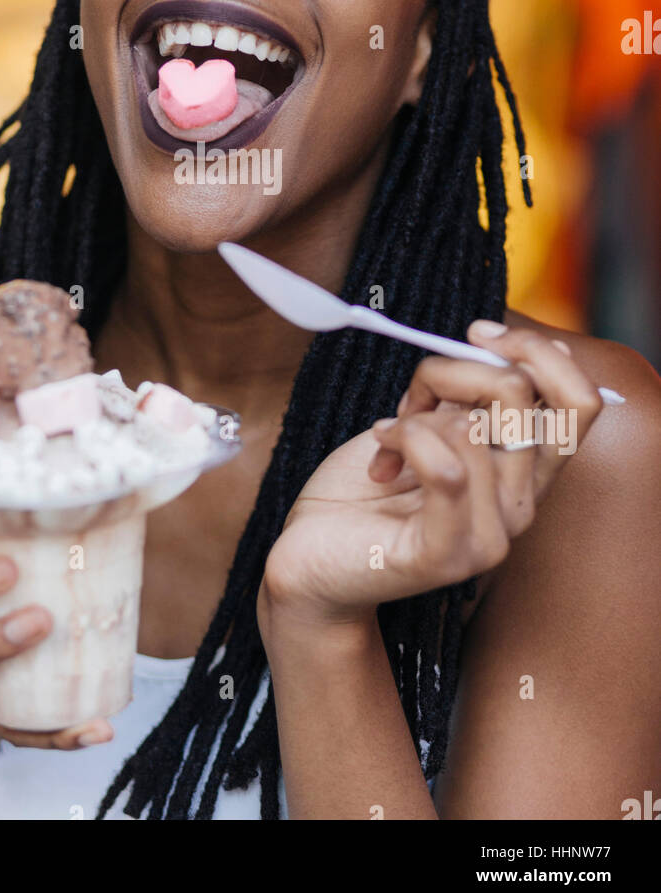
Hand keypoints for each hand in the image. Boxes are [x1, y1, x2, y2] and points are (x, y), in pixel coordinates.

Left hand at [259, 323, 603, 627]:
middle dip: (454, 369)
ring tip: (386, 440)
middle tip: (416, 390)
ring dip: (413, 417)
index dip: (536, 352)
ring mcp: (490, 538)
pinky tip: (381, 457)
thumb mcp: (427, 424)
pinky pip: (446, 469)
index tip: (478, 335)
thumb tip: (492, 346)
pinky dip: (404, 441)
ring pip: (470, 426)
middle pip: (521, 397)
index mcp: (525, 474)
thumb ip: (469, 398)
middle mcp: (521, 507)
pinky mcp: (445, 557)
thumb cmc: (365, 489)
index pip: (579, 403)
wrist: (312, 557)